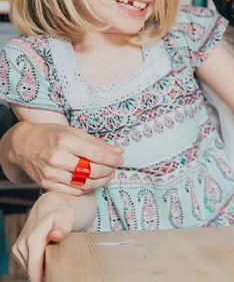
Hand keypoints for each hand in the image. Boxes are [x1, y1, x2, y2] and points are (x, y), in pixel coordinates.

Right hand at [7, 122, 123, 194]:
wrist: (23, 144)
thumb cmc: (51, 135)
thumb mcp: (74, 132)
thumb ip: (97, 143)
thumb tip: (118, 151)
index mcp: (65, 141)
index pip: (96, 155)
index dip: (112, 159)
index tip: (120, 159)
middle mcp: (57, 158)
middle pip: (92, 171)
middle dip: (108, 171)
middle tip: (115, 168)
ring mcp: (51, 173)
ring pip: (84, 184)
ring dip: (100, 181)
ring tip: (107, 175)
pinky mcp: (46, 184)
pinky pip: (73, 191)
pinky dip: (86, 188)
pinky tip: (92, 182)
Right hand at [12, 193, 75, 281]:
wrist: (50, 206)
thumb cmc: (61, 212)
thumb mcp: (66, 217)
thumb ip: (62, 227)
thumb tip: (56, 235)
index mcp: (33, 239)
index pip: (34, 269)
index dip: (44, 278)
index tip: (56, 278)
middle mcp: (22, 245)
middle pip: (32, 271)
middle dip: (45, 274)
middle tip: (59, 271)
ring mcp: (18, 248)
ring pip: (29, 269)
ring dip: (41, 269)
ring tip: (55, 262)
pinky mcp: (18, 250)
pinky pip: (28, 264)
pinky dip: (37, 264)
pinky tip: (48, 259)